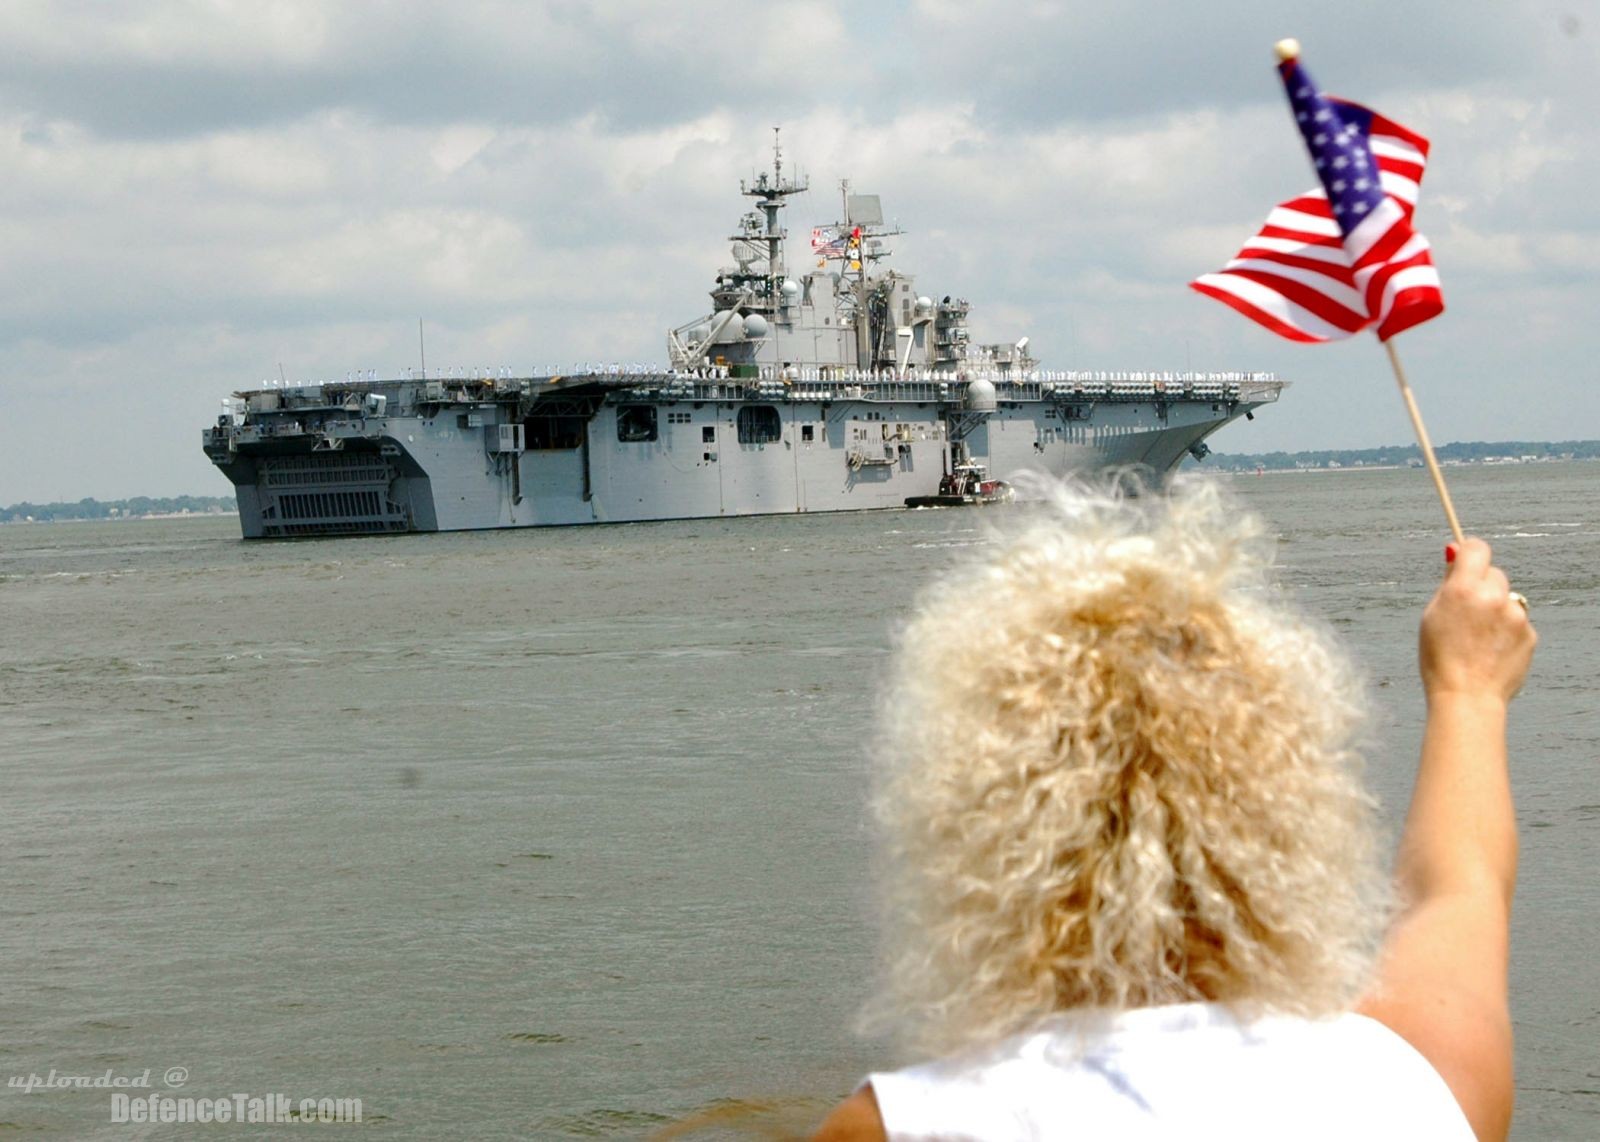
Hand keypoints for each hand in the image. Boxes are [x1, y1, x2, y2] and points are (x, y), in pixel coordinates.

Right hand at [1419, 538, 1536, 703]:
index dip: (1469, 552)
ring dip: (1495, 609)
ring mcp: (1516, 616)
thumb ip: (1448, 582)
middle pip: (1493, 573)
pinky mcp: (1529, 633)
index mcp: (1463, 588)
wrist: (1467, 696)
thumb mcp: (1432, 615)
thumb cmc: (1441, 660)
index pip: (1476, 548)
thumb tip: (1455, 555)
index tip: (1465, 559)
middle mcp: (1493, 597)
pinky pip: (1518, 621)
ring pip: (1507, 599)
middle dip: (1482, 585)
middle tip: (1466, 612)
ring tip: (1479, 637)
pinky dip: (1506, 630)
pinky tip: (1491, 649)